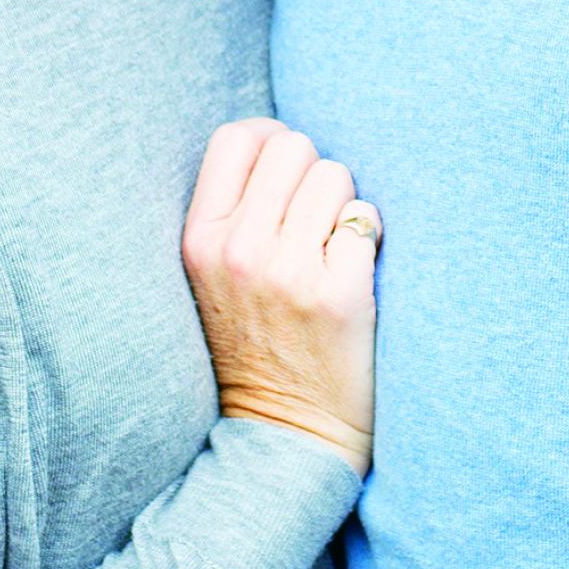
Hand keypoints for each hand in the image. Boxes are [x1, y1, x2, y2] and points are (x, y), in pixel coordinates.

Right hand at [181, 118, 379, 473]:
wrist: (285, 430)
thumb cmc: (254, 340)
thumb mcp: (211, 274)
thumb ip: (232, 209)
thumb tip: (279, 138)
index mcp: (199, 239)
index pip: (237, 138)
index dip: (270, 140)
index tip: (286, 170)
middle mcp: (238, 249)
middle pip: (293, 147)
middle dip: (311, 173)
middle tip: (312, 219)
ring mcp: (289, 271)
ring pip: (335, 176)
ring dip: (343, 205)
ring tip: (331, 248)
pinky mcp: (339, 294)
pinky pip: (367, 219)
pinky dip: (369, 236)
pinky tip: (353, 270)